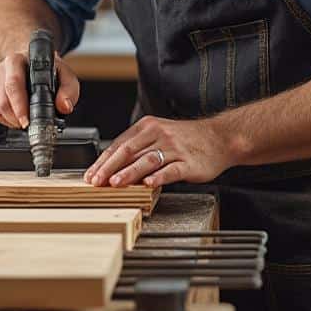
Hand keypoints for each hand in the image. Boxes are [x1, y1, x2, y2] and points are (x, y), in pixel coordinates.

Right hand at [0, 51, 79, 128]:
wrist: (32, 63)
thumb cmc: (48, 70)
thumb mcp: (65, 75)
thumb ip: (69, 90)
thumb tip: (64, 106)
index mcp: (19, 60)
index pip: (14, 83)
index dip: (19, 104)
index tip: (27, 120)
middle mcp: (3, 68)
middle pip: (3, 99)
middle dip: (15, 118)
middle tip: (27, 125)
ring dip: (10, 121)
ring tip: (23, 122)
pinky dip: (4, 120)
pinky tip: (15, 118)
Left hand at [85, 115, 235, 188]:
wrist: (219, 138)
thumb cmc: (186, 140)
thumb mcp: (159, 135)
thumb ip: (138, 147)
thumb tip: (111, 166)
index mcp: (148, 127)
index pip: (119, 144)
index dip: (102, 161)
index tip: (90, 174)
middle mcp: (159, 135)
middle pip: (129, 151)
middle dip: (109, 167)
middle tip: (96, 181)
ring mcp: (174, 149)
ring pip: (147, 160)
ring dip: (128, 173)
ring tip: (115, 183)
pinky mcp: (188, 163)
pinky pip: (170, 170)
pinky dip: (158, 177)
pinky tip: (148, 184)